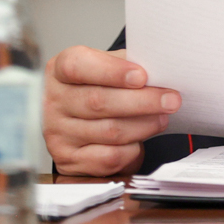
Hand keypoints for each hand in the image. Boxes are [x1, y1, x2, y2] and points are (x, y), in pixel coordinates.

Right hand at [43, 46, 181, 176]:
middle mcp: (53, 101)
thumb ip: (126, 64)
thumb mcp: (105, 66)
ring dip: (143, 125)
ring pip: (109, 131)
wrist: (78, 118)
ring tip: (163, 117)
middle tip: (171, 99)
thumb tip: (160, 70)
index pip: (77, 67)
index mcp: (58, 70)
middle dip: (142, 101)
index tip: (142, 75)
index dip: (111, 71)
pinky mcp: (68, 160)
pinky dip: (131, 149)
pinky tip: (141, 139)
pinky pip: (107, 157)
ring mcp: (57, 133)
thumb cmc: (96, 86)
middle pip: (98, 102)